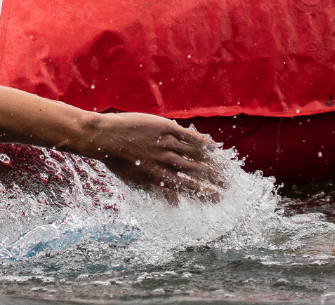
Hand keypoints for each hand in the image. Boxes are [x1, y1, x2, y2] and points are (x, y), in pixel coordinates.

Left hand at [77, 112, 220, 203]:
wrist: (104, 137)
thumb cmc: (119, 162)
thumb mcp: (138, 181)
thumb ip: (159, 192)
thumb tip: (175, 204)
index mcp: (160, 177)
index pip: (190, 188)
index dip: (206, 194)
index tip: (219, 198)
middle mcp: (167, 162)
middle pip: (198, 172)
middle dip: (216, 180)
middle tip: (229, 185)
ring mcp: (167, 144)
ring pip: (197, 154)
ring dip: (213, 162)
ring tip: (226, 168)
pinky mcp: (166, 129)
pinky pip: (189, 136)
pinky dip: (202, 142)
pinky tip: (212, 146)